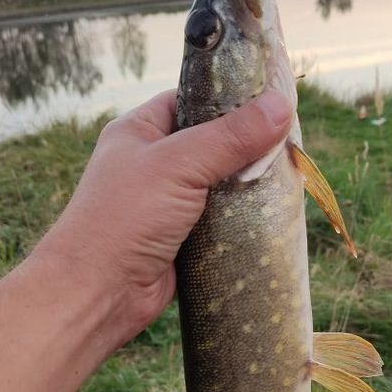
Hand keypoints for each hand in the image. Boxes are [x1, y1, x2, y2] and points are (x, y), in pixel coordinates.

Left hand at [33, 89, 291, 344]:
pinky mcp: (186, 237)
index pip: (192, 100)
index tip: (274, 99)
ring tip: (292, 173)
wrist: (99, 293)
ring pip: (223, 184)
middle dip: (249, 145)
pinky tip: (275, 210)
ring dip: (250, 184)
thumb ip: (231, 136)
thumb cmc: (125, 217)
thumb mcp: (179, 165)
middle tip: (292, 140)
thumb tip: (281, 105)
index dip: (231, 98)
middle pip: (214, 143)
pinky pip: (224, 219)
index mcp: (141, 131)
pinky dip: (245, 217)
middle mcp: (155, 163)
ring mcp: (170, 202)